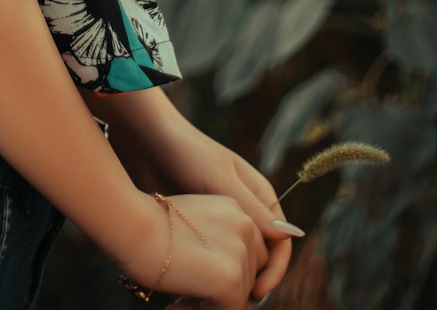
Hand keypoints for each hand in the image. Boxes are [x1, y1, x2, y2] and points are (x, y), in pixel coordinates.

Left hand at [114, 116, 297, 302]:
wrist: (149, 143)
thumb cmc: (188, 153)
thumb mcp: (220, 179)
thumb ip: (251, 208)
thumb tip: (287, 237)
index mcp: (261, 198)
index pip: (280, 245)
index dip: (273, 272)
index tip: (256, 292)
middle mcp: (247, 213)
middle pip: (260, 260)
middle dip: (250, 284)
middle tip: (230, 305)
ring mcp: (225, 223)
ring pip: (237, 265)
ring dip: (229, 285)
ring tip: (210, 301)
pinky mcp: (203, 232)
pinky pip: (215, 262)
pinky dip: (210, 277)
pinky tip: (196, 288)